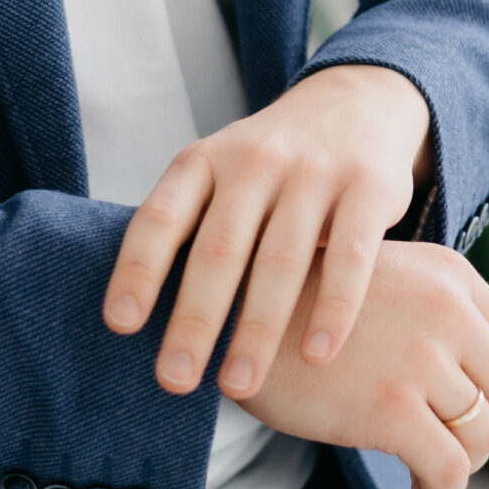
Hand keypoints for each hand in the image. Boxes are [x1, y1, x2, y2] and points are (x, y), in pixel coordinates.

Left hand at [101, 66, 431, 402]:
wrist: (353, 103)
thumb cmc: (268, 165)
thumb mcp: (218, 173)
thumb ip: (189, 228)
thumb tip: (136, 320)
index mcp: (203, 160)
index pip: (161, 217)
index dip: (137, 270)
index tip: (120, 325)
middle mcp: (253, 160)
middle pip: (218, 249)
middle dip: (195, 320)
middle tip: (175, 380)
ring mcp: (313, 171)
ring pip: (281, 260)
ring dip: (257, 329)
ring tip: (238, 385)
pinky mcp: (368, 187)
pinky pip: (351, 257)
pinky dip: (334, 309)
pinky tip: (317, 354)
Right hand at [243, 242, 488, 488]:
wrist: (229, 312)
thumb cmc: (297, 304)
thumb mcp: (378, 277)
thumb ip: (431, 311)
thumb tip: (473, 380)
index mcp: (448, 275)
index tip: (462, 406)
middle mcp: (445, 310)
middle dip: (488, 428)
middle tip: (450, 443)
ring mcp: (419, 359)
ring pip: (484, 434)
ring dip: (463, 462)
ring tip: (427, 466)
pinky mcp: (391, 410)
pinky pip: (451, 469)